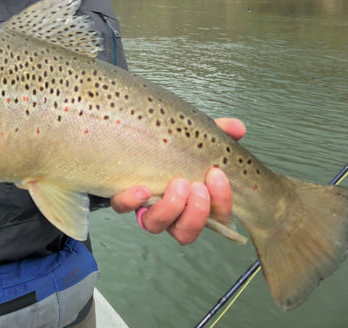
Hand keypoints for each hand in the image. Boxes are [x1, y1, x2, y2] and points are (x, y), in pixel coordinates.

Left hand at [110, 117, 245, 244]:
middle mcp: (171, 212)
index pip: (217, 218)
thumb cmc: (171, 147)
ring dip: (169, 208)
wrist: (133, 139)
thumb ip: (218, 132)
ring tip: (176, 185)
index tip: (218, 176)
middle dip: (195, 212)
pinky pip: (123, 207)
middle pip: (185, 233)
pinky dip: (132, 201)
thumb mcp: (197, 138)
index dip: (221, 203)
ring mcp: (145, 207)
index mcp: (195, 202)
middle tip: (196, 187)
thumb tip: (237, 128)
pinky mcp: (123, 197)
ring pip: (155, 226)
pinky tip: (141, 188)